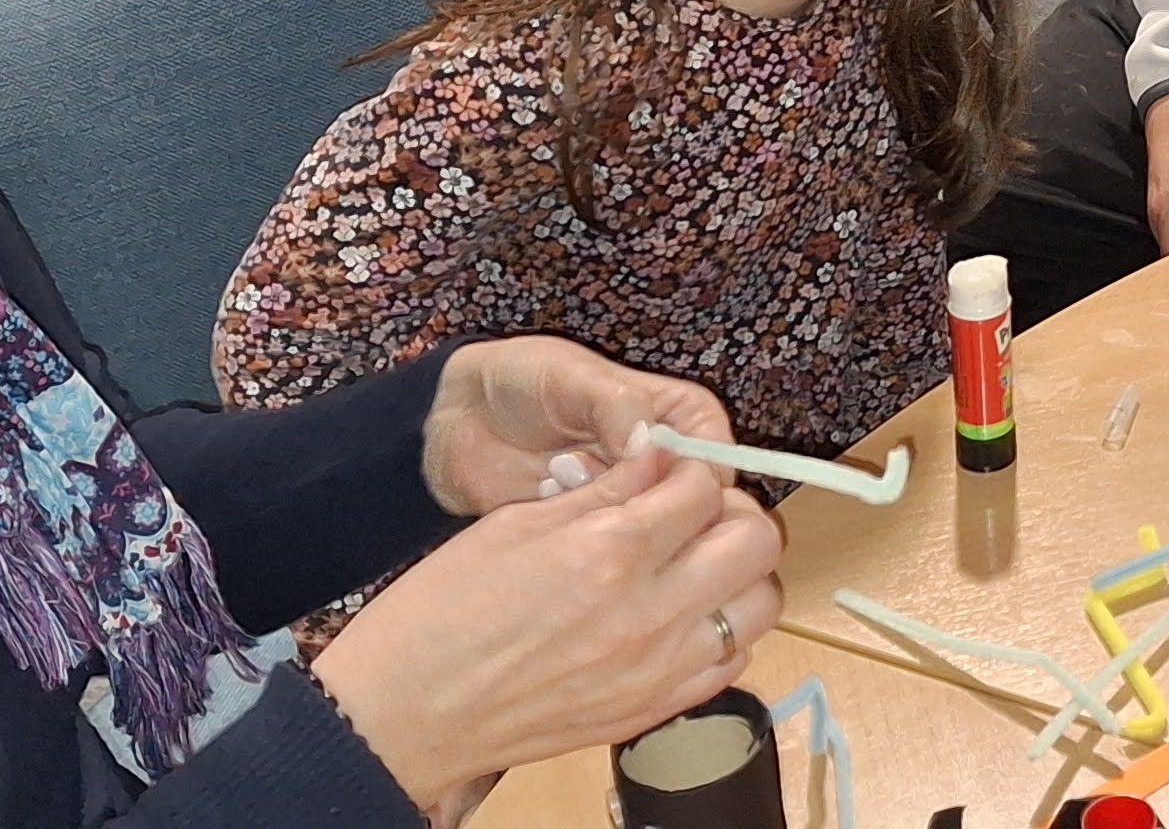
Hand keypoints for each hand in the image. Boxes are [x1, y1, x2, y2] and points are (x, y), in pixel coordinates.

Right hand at [312, 442, 785, 811]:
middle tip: (692, 512)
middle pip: (756, 539)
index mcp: (609, 550)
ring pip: (760, 603)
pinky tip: (680, 617)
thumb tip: (656, 456)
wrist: (407, 713)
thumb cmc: (441, 613)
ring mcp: (658, 668)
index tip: (670, 471)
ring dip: (739, 573)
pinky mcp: (652, 709)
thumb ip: (601, 490)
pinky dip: (722, 631)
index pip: (704, 485)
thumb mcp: (513, 524)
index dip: (689, 468)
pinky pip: (733, 662)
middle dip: (731, 512)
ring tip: (693, 565)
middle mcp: (649, 610)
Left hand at [422, 337, 734, 517]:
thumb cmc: (522, 380)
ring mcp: (629, 504)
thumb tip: (649, 443)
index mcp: (677, 416)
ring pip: (652, 537)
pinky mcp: (595, 534)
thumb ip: (614, 403)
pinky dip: (581, 540)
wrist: (459, 419)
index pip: (718, 458)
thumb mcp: (568, 377)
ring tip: (555, 478)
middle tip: (586, 474)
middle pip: (696, 509)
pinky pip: (609, 554)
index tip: (659, 487)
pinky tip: (545, 505)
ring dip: (605, 517)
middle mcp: (663, 465)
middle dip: (646, 501)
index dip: (700, 481)